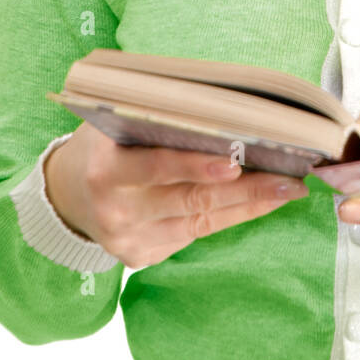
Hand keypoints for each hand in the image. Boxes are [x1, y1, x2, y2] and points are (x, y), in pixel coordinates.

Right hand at [43, 122, 308, 267]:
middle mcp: (115, 210)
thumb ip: (158, 115)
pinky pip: (197, 235)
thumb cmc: (108, 142)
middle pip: (190, 200)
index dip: (194, 166)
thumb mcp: (118, 120)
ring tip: (289, 188)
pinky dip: (233, 217)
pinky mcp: (141, 256)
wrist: (69, 192)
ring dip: (251, 205)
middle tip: (288, 178)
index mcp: (105, 170)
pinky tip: (263, 202)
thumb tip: (224, 103)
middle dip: (245, 189)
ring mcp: (128, 239)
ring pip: (201, 222)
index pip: (156, 167)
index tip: (234, 162)